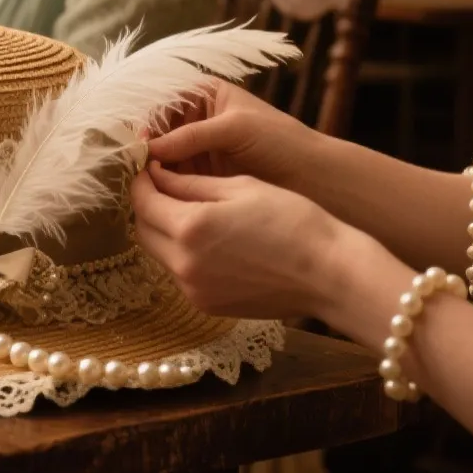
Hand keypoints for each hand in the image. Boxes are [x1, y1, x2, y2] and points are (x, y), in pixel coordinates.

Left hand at [132, 162, 356, 320]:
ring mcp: (194, 290)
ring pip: (159, 253)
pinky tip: (206, 240)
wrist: (331, 275)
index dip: (141, 181)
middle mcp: (184, 264)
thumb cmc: (293, 222)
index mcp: (190, 228)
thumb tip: (156, 175)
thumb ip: (190, 183)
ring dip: (163, 231)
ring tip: (187, 210)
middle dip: (148, 206)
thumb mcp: (241, 188)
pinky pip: (179, 274)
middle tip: (163, 186)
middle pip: (143, 230)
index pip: (143, 202)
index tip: (148, 167)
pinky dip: (182, 253)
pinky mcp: (206, 305)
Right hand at [143, 80, 327, 189]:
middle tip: (128, 163)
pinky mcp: (199, 175)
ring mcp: (195, 149)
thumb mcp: (235, 128)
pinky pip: (170, 176)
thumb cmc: (281, 140)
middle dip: (141, 144)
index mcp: (202, 94)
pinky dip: (160, 183)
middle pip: (154, 128)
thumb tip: (146, 149)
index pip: (160, 100)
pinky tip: (151, 191)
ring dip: (148, 166)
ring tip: (136, 180)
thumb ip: (191, 136)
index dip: (143, 117)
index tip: (131, 138)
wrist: (314, 178)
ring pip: (158, 154)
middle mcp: (193, 119)